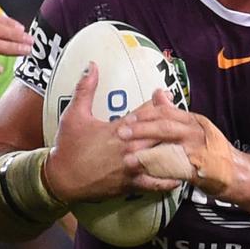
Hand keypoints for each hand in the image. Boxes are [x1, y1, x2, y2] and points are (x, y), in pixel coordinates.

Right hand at [44, 62, 180, 202]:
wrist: (60, 179)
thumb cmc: (67, 147)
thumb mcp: (74, 114)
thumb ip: (85, 89)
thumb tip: (92, 65)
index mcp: (119, 128)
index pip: (147, 113)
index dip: (160, 103)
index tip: (170, 96)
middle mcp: (130, 146)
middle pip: (160, 133)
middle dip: (173, 127)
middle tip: (186, 122)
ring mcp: (132, 166)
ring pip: (161, 156)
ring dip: (175, 151)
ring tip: (189, 146)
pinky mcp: (130, 184)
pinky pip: (154, 183)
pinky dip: (168, 179)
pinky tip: (180, 176)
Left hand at [121, 89, 234, 196]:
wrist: (236, 172)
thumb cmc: (212, 149)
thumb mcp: (196, 127)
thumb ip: (174, 112)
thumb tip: (157, 92)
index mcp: (194, 120)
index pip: (167, 112)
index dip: (146, 114)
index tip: (127, 118)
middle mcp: (196, 132)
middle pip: (166, 127)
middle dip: (141, 129)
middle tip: (121, 133)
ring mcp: (197, 150)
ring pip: (169, 146)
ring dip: (146, 151)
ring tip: (127, 157)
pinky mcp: (198, 169)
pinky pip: (175, 168)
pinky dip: (159, 170)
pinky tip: (145, 174)